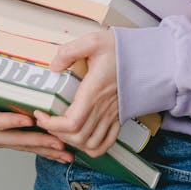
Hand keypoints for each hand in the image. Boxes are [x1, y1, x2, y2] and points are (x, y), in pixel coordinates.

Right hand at [0, 85, 73, 162]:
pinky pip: (28, 148)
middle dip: (39, 141)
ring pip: (26, 146)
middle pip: (17, 140)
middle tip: (60, 143)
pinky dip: (45, 152)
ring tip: (67, 154)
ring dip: (47, 150)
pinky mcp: (8, 141)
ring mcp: (1, 140)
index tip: (27, 120)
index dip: (10, 122)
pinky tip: (62, 156)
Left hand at [33, 30, 119, 157]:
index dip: (51, 125)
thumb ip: (70, 51)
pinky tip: (82, 139)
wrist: (149, 57)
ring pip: (90, 144)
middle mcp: (104, 107)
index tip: (41, 115)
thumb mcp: (94, 41)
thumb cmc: (123, 49)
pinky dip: (92, 148)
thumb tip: (54, 67)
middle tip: (47, 121)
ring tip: (61, 130)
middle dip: (56, 133)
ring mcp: (113, 115)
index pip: (71, 122)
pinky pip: (106, 144)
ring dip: (72, 142)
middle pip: (77, 137)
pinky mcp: (119, 117)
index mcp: (95, 91)